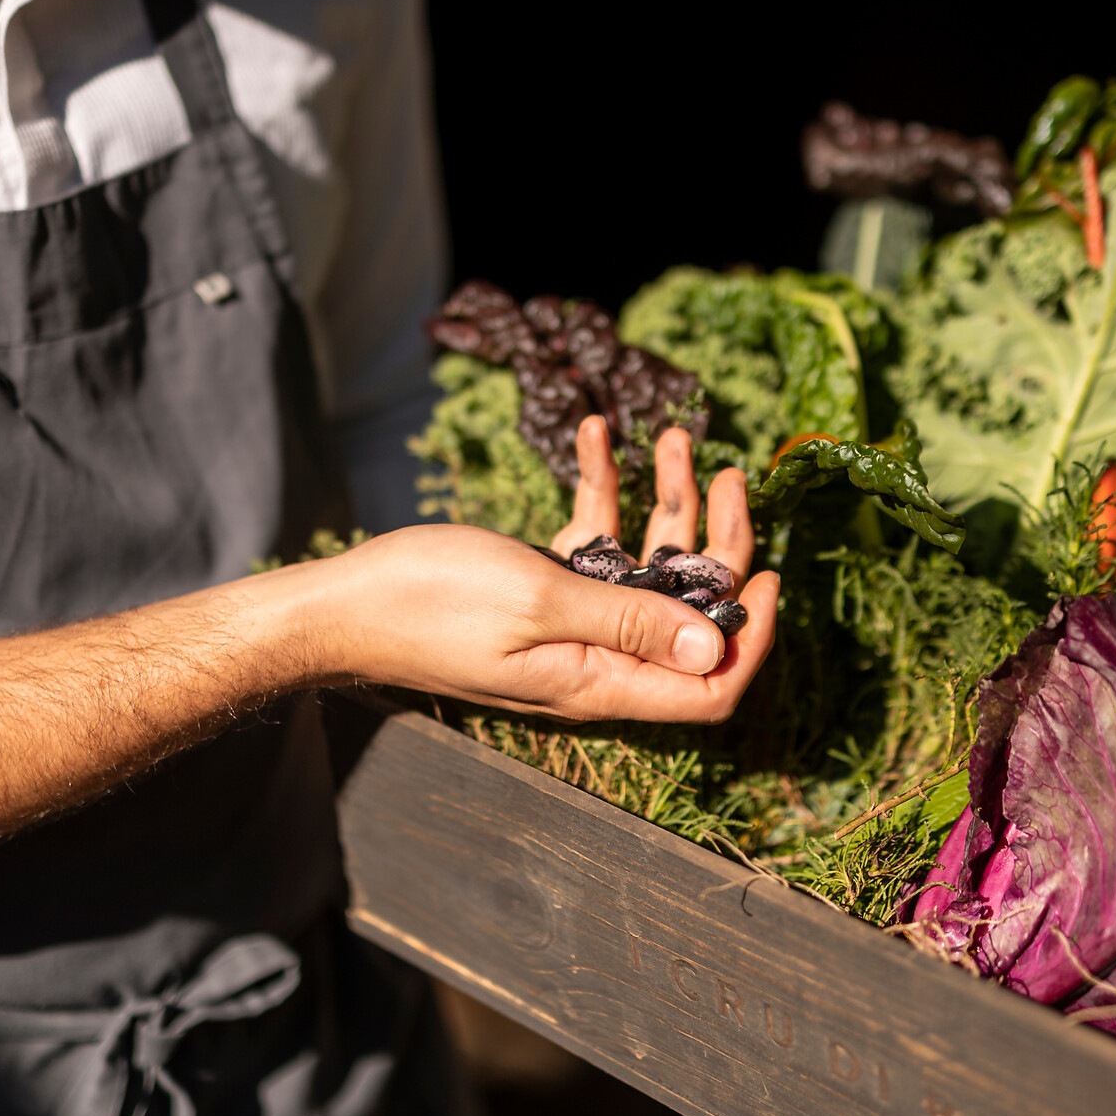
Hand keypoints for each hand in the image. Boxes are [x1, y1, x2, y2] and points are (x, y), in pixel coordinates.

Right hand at [298, 417, 778, 721]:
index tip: (773, 571)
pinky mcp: (541, 589)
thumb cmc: (429, 603)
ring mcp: (571, 622)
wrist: (342, 602)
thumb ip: (631, 622)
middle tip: (728, 472)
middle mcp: (597, 658)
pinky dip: (600, 489)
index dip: (753, 637)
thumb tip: (717, 647)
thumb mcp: (540, 602)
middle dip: (719, 541)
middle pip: (691, 612)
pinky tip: (593, 431)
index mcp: (603, 681)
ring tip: (671, 436)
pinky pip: (594, 541)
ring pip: (647, 566)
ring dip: (665, 500)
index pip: (712, 684)